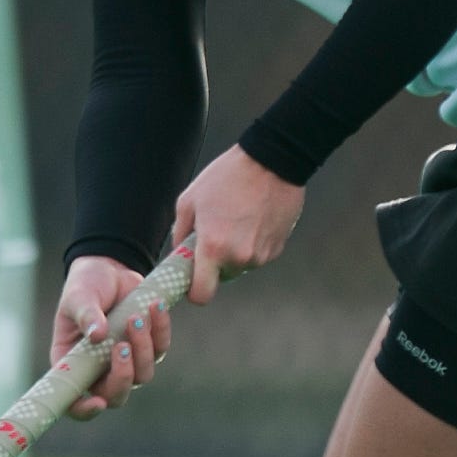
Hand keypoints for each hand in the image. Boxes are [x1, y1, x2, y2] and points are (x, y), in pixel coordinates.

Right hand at [50, 254, 170, 420]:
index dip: (84, 410)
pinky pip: (160, 349)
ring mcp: (124, 360)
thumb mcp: (78, 297)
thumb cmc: (85, 285)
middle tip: (122, 346)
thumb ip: (86, 315)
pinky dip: (160, 330)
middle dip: (123, 376)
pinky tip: (155, 307)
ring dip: (143, 348)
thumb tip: (97, 335)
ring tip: (136, 317)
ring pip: (142, 375)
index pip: (74, 401)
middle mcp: (98, 369)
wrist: (109, 267)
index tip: (98, 402)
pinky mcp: (147, 346)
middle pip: (115, 395)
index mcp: (72, 363)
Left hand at [172, 145, 304, 303]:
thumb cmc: (227, 177)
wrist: (272, 161)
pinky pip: (258, 255)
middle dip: (216, 263)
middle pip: (222, 277)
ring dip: (235, 251)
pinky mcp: (277, 248)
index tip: (192, 279)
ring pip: (241, 265)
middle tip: (214, 234)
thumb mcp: (189, 200)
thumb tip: (178, 252)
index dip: (194, 291)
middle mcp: (239, 258)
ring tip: (235, 219)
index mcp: (213, 248)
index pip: (201, 294)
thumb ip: (180, 233)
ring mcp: (261, 255)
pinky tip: (252, 218)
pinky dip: (252, 243)